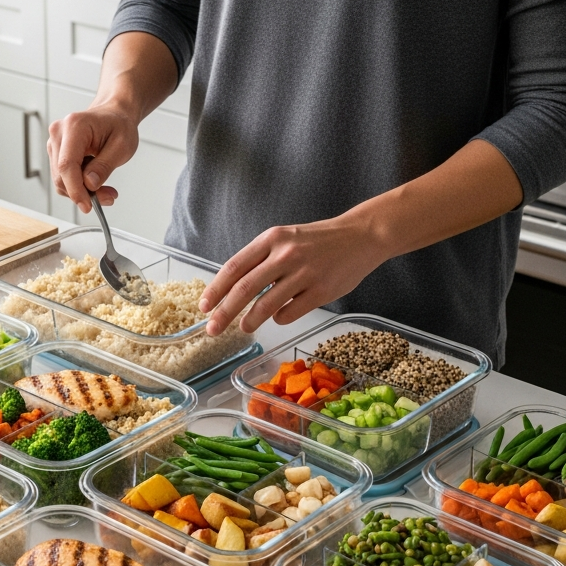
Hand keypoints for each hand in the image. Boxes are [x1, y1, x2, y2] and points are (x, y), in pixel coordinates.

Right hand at [48, 101, 139, 212]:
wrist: (114, 115)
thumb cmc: (119, 124)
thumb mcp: (122, 146)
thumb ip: (104, 166)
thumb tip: (89, 184)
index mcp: (75, 126)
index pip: (67, 165)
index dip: (75, 189)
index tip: (87, 206)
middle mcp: (59, 133)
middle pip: (61, 175)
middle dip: (83, 193)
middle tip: (108, 197)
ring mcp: (55, 142)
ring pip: (61, 180)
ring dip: (82, 191)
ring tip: (106, 190)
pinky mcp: (56, 152)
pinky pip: (63, 177)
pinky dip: (79, 185)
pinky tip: (95, 181)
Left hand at [200, 216, 388, 335]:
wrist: (361, 236)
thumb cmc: (318, 240)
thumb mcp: (285, 238)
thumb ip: (260, 258)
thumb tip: (230, 287)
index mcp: (272, 239)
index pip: (234, 267)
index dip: (216, 289)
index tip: (204, 306)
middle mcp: (285, 255)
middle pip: (244, 289)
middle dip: (224, 313)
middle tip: (212, 329)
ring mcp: (304, 274)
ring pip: (265, 305)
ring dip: (250, 321)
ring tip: (244, 327)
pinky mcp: (321, 292)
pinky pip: (289, 313)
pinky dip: (279, 318)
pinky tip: (280, 315)